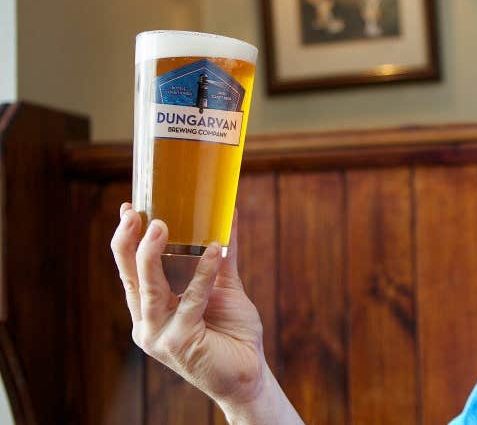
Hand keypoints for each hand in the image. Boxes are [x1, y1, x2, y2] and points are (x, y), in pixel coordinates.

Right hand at [110, 203, 266, 407]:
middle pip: (131, 277)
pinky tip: (213, 250)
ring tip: (160, 225)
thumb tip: (228, 214)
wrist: (248, 371)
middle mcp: (147, 323)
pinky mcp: (179, 342)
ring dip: (152, 255)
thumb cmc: (232, 331)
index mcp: (150, 309)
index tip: (129, 207)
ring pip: (149, 288)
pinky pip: (190, 299)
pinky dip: (202, 273)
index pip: (130, 271)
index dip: (126, 240)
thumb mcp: (223, 286)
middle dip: (130, 242)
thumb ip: (221, 255)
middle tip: (138, 213)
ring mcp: (159, 335)